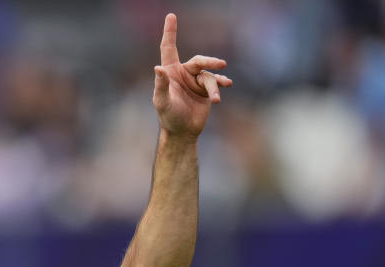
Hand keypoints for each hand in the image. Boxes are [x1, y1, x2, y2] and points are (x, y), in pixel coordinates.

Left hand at [153, 13, 231, 139]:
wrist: (183, 132)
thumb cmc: (169, 117)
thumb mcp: (162, 102)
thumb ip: (161, 85)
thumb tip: (158, 68)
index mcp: (170, 72)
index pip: (169, 48)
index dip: (170, 33)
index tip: (171, 16)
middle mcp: (183, 73)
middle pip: (199, 61)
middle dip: (209, 62)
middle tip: (220, 65)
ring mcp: (195, 81)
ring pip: (209, 77)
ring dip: (213, 87)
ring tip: (216, 99)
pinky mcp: (206, 90)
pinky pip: (216, 83)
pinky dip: (220, 85)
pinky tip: (227, 85)